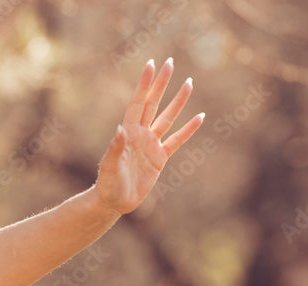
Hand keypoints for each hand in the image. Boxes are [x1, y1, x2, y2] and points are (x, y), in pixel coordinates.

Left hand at [94, 57, 203, 216]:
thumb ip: (115, 147)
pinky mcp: (160, 158)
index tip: (151, 64)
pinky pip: (177, 140)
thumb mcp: (109, 166)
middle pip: (154, 104)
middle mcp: (141, 134)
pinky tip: (200, 117)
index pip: (138, 102)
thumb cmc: (108, 183)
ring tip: (189, 83)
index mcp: (128, 132)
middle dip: (162, 84)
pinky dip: (188, 130)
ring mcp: (151, 145)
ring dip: (178, 101)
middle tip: (170, 62)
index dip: (145, 84)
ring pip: (168, 118)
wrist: (114, 202)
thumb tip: (120, 128)